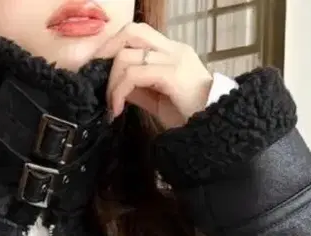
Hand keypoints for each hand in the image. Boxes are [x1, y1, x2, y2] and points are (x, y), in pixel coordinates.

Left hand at [97, 22, 213, 128]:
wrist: (215, 129)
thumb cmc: (190, 117)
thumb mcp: (157, 100)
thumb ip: (138, 89)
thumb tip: (114, 85)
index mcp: (171, 52)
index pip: (136, 34)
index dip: (112, 48)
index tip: (98, 72)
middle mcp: (173, 49)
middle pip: (131, 32)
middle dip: (106, 53)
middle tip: (95, 78)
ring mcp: (174, 59)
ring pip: (127, 55)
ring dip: (111, 82)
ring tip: (111, 105)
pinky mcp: (172, 74)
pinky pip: (134, 74)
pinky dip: (119, 91)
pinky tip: (117, 110)